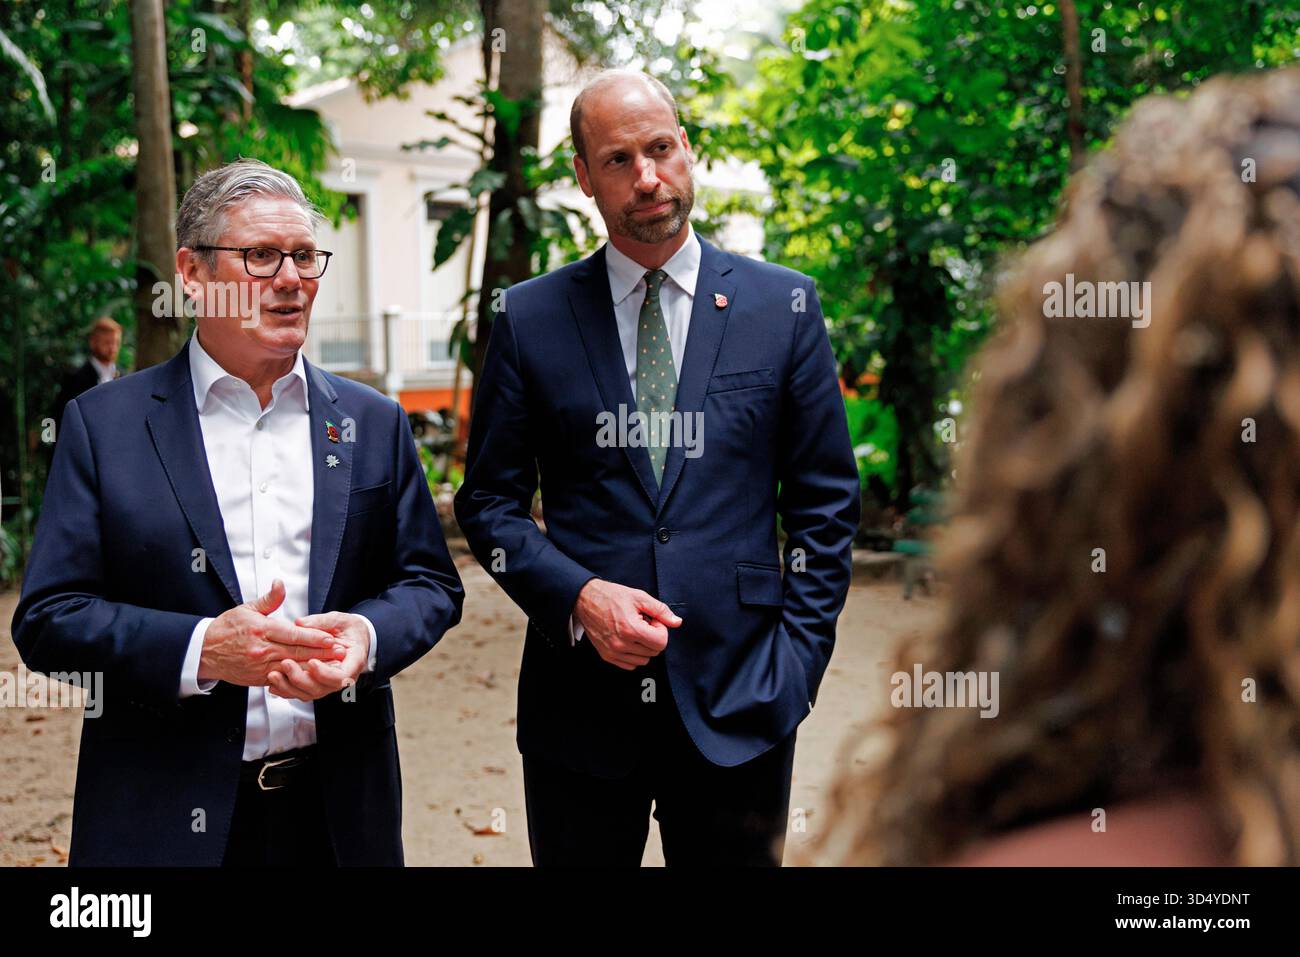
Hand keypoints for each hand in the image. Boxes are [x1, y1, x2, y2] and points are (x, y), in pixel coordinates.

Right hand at [198, 579, 346, 686]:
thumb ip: (269, 599)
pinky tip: (314, 675)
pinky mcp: (259, 678)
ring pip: (292, 667)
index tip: (331, 638)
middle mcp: (261, 649)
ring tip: (334, 665)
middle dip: (321, 653)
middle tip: (340, 652)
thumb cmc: (227, 628)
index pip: (293, 635)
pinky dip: (299, 676)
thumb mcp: (246, 608)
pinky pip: (282, 678)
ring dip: (314, 666)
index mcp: (261, 630)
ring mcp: (260, 666)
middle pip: (297, 652)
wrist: (204, 651)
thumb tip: (280, 583)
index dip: (314, 638)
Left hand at [265, 611, 371, 701]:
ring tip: (273, 675)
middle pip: (321, 688)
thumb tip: (300, 623)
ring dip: (289, 687)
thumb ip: (321, 622)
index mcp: (353, 662)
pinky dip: (286, 689)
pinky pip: (300, 692)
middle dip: (301, 679)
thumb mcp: (339, 620)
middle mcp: (341, 678)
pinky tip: (273, 683)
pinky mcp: (315, 684)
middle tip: (286, 664)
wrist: (351, 637)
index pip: (342, 677)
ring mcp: (327, 684)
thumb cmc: (348, 628)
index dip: (325, 673)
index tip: (311, 662)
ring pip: (308, 693)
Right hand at [573, 579, 680, 670]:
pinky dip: (633, 655)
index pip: (661, 643)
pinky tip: (628, 640)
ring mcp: (613, 652)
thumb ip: (661, 611)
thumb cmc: (612, 597)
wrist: (586, 600)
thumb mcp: (639, 597)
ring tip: (634, 631)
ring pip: (643, 660)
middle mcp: (621, 644)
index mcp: (631, 629)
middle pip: (654, 652)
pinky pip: (630, 665)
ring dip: (644, 647)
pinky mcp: (607, 656)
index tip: (652, 621)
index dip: (660, 629)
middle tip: (642, 624)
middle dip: (652, 637)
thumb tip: (677, 622)